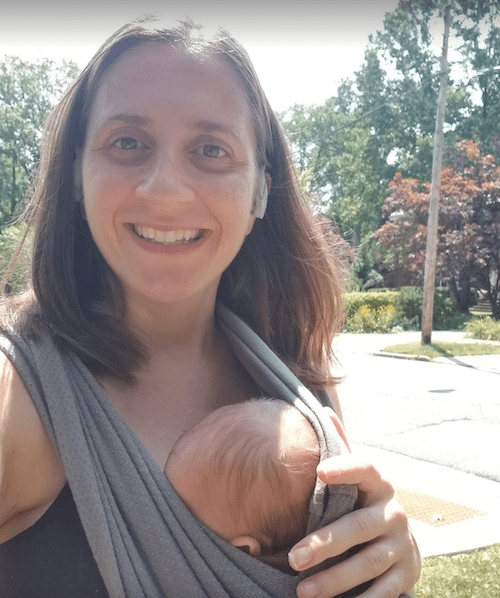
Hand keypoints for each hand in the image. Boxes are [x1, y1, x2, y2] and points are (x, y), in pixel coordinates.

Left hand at [288, 451, 420, 597]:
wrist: (400, 541)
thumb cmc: (357, 511)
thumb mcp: (351, 494)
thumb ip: (326, 489)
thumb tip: (271, 493)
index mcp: (378, 485)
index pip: (364, 468)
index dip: (344, 469)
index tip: (319, 471)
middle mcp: (393, 513)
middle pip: (358, 526)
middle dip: (326, 544)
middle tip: (294, 558)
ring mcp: (403, 545)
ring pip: (369, 562)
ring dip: (335, 579)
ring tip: (303, 590)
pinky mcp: (408, 574)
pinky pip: (385, 592)